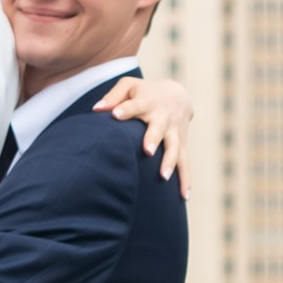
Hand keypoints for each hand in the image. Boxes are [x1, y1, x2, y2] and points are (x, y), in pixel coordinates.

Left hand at [97, 75, 192, 196]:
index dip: (125, 109)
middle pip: (158, 129)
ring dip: (170, 162)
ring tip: (163, 177)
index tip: (115, 114)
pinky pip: (185, 163)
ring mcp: (174, 132)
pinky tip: (184, 196)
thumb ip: (113, 97)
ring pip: (175, 148)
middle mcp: (162, 118)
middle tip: (148, 151)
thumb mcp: (129, 86)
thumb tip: (96, 109)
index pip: (135, 105)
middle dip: (153, 139)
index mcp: (147, 102)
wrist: (178, 95)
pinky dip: (186, 179)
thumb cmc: (145, 92)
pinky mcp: (182, 145)